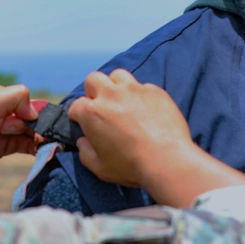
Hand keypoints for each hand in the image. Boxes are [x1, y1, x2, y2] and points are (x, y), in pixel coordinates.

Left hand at [0, 84, 39, 176]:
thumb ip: (17, 98)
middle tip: (39, 135)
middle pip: (29, 117)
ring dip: (37, 137)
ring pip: (28, 132)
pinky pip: (22, 146)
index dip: (35, 111)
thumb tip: (34, 112)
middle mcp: (1, 112)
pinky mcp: (0, 148)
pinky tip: (40, 149)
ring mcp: (1, 131)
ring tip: (43, 143)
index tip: (36, 122)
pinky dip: (33, 147)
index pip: (26, 100)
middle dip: (36, 126)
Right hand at [70, 69, 195, 187]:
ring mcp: (134, 89)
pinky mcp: (155, 91)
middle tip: (101, 107)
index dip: (78, 116)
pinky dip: (140, 95)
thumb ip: (85, 152)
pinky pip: (143, 86)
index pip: (76, 105)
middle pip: (93, 79)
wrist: (168, 160)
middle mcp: (111, 94)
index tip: (85, 124)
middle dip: (93, 91)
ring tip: (122, 102)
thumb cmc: (132, 166)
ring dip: (116, 86)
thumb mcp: (99, 168)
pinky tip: (146, 110)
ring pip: (118, 75)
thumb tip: (83, 141)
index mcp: (92, 112)